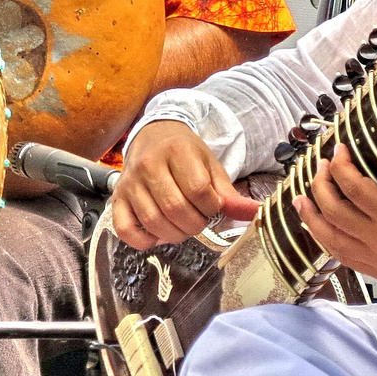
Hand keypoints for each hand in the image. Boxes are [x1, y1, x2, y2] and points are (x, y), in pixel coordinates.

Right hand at [113, 121, 260, 249]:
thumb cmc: (185, 153)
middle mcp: (149, 165)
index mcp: (176, 151)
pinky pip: (125, 229)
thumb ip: (230, 194)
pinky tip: (158, 234)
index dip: (211, 206)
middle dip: (195, 224)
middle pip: (176, 209)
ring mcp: (130, 183)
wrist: (153, 135)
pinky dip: (144, 240)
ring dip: (175, 234)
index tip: (212, 205)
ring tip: (183, 225)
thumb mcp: (210, 166)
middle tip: (199, 219)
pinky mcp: (118, 198)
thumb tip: (258, 213)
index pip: (198, 190)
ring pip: (153, 221)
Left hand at [294, 145, 376, 301]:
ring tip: (300, 197)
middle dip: (320, 185)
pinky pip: (341, 257)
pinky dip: (324, 240)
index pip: (354, 189)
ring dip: (311, 216)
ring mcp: (376, 260)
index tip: (339, 149)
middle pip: (333, 211)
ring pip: (329, 238)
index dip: (340, 166)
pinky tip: (318, 227)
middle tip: (320, 166)